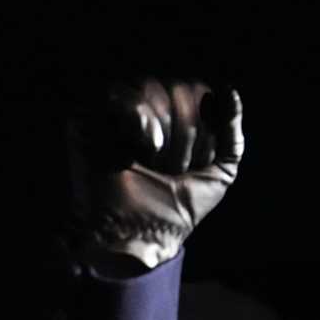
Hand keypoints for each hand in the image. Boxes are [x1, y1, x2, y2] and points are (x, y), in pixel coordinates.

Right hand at [66, 78, 243, 270]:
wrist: (145, 233)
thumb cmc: (180, 208)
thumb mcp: (222, 170)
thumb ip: (231, 131)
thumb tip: (229, 89)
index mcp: (172, 117)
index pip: (196, 89)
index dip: (205, 125)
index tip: (197, 162)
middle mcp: (143, 108)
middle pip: (177, 87)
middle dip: (186, 134)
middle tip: (174, 169)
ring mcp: (114, 111)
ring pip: (150, 86)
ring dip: (164, 134)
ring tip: (155, 163)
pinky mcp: (88, 118)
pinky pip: (119, 94)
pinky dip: (139, 122)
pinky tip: (138, 151)